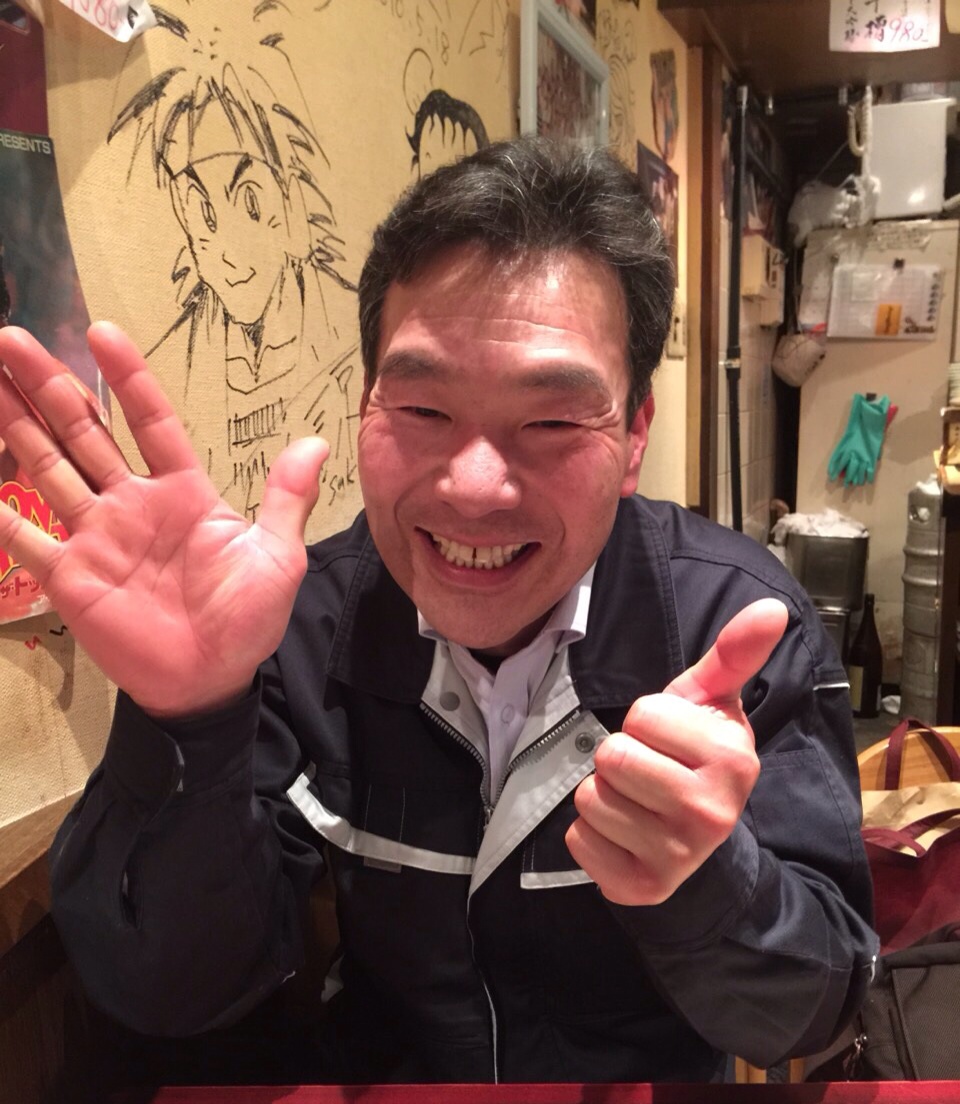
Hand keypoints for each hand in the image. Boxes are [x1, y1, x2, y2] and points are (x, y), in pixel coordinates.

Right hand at [0, 323, 328, 716]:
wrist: (211, 682)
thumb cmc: (246, 620)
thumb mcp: (277, 556)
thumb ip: (286, 499)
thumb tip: (318, 442)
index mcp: (183, 492)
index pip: (151, 422)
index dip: (128, 379)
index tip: (103, 332)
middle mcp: (132, 503)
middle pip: (86, 432)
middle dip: (50, 386)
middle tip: (13, 338)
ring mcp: (96, 536)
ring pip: (49, 468)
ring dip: (17, 425)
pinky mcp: (70, 576)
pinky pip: (26, 538)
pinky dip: (0, 513)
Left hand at [565, 598, 788, 905]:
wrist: (702, 837)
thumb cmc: (696, 755)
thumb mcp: (713, 702)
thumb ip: (734, 654)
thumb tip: (773, 608)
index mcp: (733, 760)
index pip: (641, 714)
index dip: (646, 721)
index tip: (670, 739)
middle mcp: (710, 813)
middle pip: (612, 756)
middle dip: (621, 756)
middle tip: (649, 770)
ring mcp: (676, 856)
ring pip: (590, 797)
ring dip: (603, 794)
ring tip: (637, 800)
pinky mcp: (639, 887)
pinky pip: (577, 839)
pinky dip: (590, 834)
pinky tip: (623, 833)